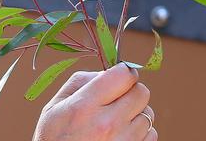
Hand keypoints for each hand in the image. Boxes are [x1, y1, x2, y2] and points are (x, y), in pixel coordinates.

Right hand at [32, 63, 156, 140]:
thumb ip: (80, 82)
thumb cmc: (54, 139)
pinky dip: (141, 133)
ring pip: (148, 114)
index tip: (118, 77)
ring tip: (117, 122)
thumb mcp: (55, 107)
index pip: (124, 75)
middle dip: (131, 91)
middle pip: (141, 92)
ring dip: (137, 114)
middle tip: (119, 99)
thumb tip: (107, 71)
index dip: (123, 72)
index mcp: (86, 106)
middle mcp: (107, 124)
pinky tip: (123, 136)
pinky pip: (151, 134)